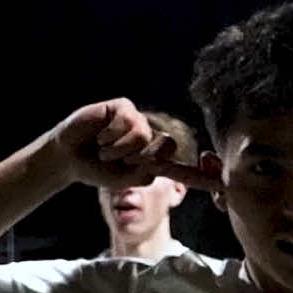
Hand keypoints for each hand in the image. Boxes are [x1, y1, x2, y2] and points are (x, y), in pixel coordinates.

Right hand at [51, 101, 219, 191]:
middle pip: (164, 147)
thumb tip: (160, 159)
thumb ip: (145, 172)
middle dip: (138, 159)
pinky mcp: (123, 107)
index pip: (181, 168)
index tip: (223, 185)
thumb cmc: (97, 169)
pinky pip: (128, 123)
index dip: (201, 176)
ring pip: (143, 137)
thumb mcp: (124, 179)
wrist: (69, 158)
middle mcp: (151, 137)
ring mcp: (138, 120)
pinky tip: (99, 136)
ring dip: (118, 150)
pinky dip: (111, 136)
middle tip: (116, 160)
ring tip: (104, 149)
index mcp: (155, 159)